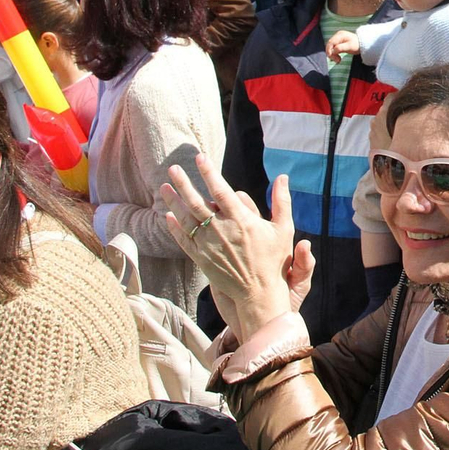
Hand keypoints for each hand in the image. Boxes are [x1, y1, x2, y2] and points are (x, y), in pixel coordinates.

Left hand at [161, 155, 310, 339]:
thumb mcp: (284, 228)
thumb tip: (283, 177)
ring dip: (173, 202)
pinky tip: (168, 216)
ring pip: (186, 219)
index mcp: (241, 220)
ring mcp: (208, 246)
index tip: (199, 158)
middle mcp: (221, 231)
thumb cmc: (273, 259)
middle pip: (197, 202)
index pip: (220, 191)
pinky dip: (174, 228)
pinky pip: (183, 240)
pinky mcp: (201, 259)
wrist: (258, 292)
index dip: (209, 173)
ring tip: (164, 187)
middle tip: (173, 168)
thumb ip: (282, 201)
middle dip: (183, 183)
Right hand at [325, 30, 358, 62]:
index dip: (329, 50)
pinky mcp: (338, 42)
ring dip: (333, 54)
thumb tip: (333, 51)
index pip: (331, 42)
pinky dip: (334, 54)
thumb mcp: (349, 47)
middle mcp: (337, 35)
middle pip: (330, 45)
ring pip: (331, 47)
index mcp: (340, 35)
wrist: (362, 44)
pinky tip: (338, 58)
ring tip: (338, 60)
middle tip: (337, 61)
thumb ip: (341, 48)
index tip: (331, 57)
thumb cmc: (357, 45)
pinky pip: (333, 48)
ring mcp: (337, 39)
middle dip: (331, 53)